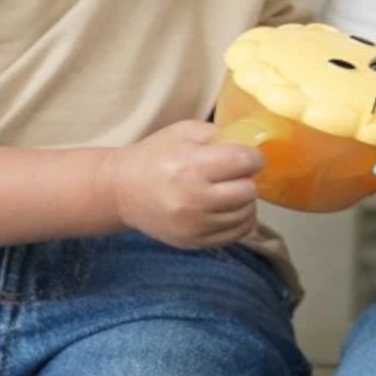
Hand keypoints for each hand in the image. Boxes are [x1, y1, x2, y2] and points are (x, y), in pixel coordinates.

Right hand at [101, 119, 263, 248]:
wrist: (122, 191)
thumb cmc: (156, 156)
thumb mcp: (184, 133)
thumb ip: (219, 134)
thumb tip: (252, 143)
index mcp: (191, 166)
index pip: (243, 162)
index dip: (253, 156)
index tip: (249, 156)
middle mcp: (193, 199)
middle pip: (248, 191)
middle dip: (247, 179)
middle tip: (236, 174)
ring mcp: (194, 225)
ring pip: (246, 214)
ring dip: (245, 200)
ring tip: (230, 190)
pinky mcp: (194, 243)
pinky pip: (237, 234)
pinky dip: (240, 220)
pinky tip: (229, 208)